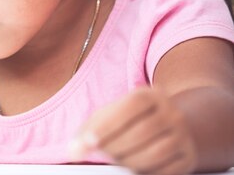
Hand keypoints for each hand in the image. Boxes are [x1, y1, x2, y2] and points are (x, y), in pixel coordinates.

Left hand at [70, 87, 197, 174]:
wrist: (169, 127)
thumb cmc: (128, 121)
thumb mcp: (110, 116)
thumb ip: (89, 129)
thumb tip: (73, 150)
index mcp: (150, 95)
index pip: (131, 107)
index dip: (109, 125)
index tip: (89, 142)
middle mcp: (171, 112)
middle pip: (142, 132)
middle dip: (115, 147)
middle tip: (99, 155)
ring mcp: (183, 135)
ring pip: (156, 152)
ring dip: (128, 162)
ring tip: (113, 162)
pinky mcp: (188, 157)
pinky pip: (166, 170)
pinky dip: (145, 173)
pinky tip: (131, 169)